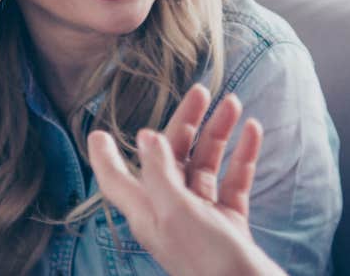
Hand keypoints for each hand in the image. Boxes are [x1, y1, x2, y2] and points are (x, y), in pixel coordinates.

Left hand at [88, 85, 285, 275]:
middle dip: (185, 124)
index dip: (105, 158)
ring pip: (206, 166)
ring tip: (234, 105)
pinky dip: (242, 156)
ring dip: (219, 134)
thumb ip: (159, 172)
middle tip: (201, 91)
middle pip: (171, 159)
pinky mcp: (230, 224)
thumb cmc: (208, 263)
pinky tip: (253, 133)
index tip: (97, 134)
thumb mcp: (176, 212)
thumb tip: (145, 137)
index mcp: (148, 213)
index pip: (117, 180)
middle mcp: (171, 214)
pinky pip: (233, 182)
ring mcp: (202, 219)